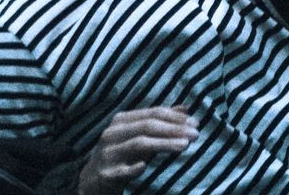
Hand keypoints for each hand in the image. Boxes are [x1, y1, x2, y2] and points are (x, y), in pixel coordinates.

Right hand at [77, 106, 197, 194]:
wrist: (93, 180)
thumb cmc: (123, 154)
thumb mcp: (140, 136)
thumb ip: (161, 122)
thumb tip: (185, 108)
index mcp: (122, 121)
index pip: (152, 113)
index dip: (175, 117)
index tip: (195, 122)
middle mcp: (113, 133)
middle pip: (147, 126)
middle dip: (174, 129)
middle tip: (195, 134)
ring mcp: (107, 153)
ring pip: (138, 144)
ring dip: (163, 144)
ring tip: (184, 146)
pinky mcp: (105, 174)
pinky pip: (121, 170)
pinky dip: (133, 168)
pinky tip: (144, 166)